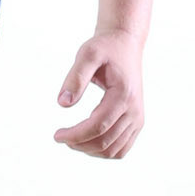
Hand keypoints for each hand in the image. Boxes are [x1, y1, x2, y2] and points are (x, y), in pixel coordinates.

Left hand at [53, 30, 143, 158]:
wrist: (125, 44)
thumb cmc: (105, 48)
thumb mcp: (87, 54)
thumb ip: (75, 78)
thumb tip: (62, 104)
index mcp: (123, 95)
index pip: (98, 126)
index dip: (75, 135)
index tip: (56, 135)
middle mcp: (135, 110)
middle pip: (105, 142)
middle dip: (79, 144)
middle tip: (60, 137)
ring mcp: (138, 118)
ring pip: (114, 150)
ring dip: (90, 150)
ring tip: (71, 140)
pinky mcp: (137, 122)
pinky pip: (121, 148)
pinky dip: (103, 151)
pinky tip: (86, 142)